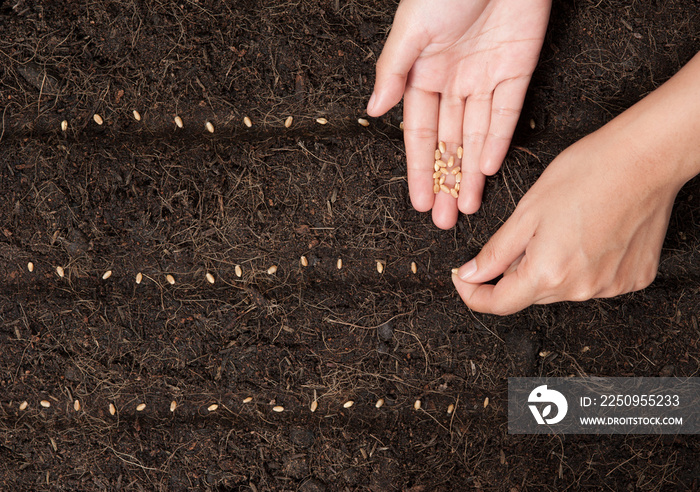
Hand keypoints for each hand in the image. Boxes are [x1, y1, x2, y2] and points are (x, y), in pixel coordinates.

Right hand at [368, 0, 550, 228]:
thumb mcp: (410, 29)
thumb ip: (393, 72)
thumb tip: (373, 111)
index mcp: (422, 74)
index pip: (420, 133)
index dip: (419, 168)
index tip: (420, 201)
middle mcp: (453, 82)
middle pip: (449, 142)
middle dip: (446, 181)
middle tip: (445, 219)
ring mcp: (485, 79)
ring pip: (476, 136)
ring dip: (471, 172)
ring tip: (468, 207)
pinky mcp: (516, 70)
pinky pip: (505, 113)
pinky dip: (497, 141)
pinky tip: (487, 170)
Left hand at [451, 50, 699, 314]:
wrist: (646, 159)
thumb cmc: (587, 174)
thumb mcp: (526, 211)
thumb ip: (495, 252)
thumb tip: (470, 276)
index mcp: (548, 274)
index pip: (498, 304)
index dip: (473, 294)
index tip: (463, 278)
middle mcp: (581, 290)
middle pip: (529, 294)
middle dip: (514, 271)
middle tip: (523, 233)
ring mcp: (610, 287)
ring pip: (561, 288)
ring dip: (549, 268)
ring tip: (563, 227)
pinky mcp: (633, 278)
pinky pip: (593, 281)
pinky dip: (582, 265)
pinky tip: (589, 235)